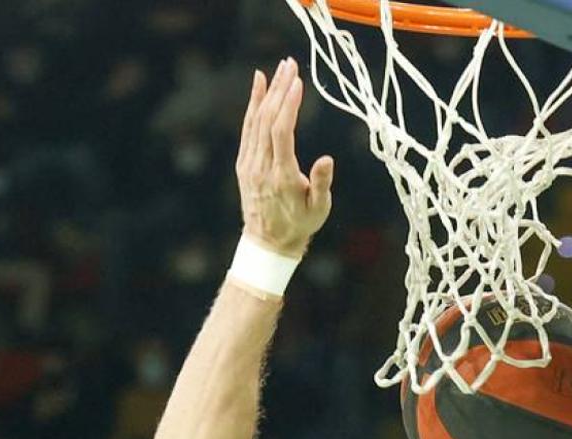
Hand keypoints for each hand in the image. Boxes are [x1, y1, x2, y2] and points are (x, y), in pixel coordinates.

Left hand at [236, 59, 333, 258]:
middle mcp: (261, 166)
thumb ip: (321, 183)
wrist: (268, 242)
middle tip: (291, 64)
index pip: (282, 133)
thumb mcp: (319, 209)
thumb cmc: (300, 224)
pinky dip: (253, 104)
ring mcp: (249, 163)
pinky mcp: (244, 162)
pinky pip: (248, 127)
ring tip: (280, 68)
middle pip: (268, 120)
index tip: (298, 83)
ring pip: (256, 120)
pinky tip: (259, 85)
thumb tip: (327, 159)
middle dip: (280, 90)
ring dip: (268, 92)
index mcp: (281, 176)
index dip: (289, 106)